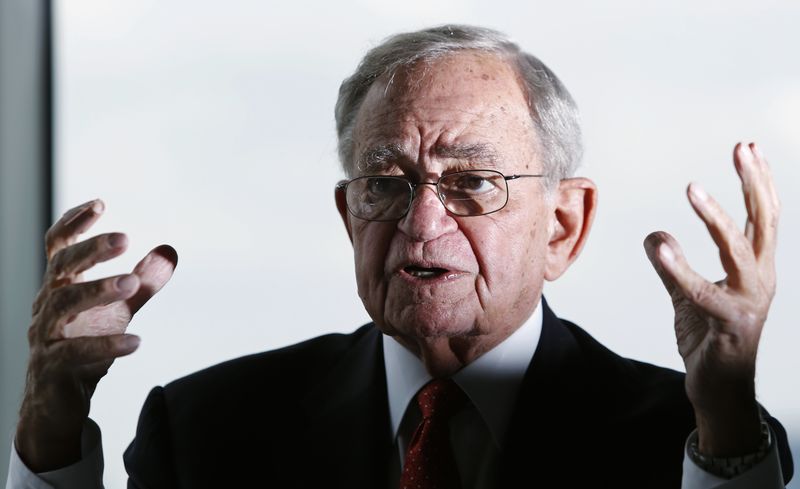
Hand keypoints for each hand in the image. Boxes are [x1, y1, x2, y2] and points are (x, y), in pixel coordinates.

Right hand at [15, 199, 177, 470]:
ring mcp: (45, 336)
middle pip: (61, 267)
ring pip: (63, 305)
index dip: (74, 223)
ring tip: (131, 283)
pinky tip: (136, 342)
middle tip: (124, 238)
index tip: (99, 203)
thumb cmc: (83, 343)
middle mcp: (47, 304)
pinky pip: (75, 354)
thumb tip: (170, 250)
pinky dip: (106, 346)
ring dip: (97, 290)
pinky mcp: (52, 367)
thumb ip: (143, 282)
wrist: (56, 401)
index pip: (59, 246)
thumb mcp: (119, 310)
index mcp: (60, 286)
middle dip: (91, 249)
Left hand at [643, 143, 778, 455]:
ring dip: (717, 218)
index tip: (749, 147)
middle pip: (765, 223)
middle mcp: (760, 280)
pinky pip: (702, 292)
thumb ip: (671, 264)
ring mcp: (748, 302)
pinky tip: (660, 246)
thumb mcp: (688, 293)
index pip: (763, 216)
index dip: (759, 181)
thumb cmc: (710, 338)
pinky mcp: (729, 324)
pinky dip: (680, 268)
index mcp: (755, 269)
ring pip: (739, 252)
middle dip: (754, 183)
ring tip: (692, 189)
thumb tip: (654, 234)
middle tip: (741, 148)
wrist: (717, 387)